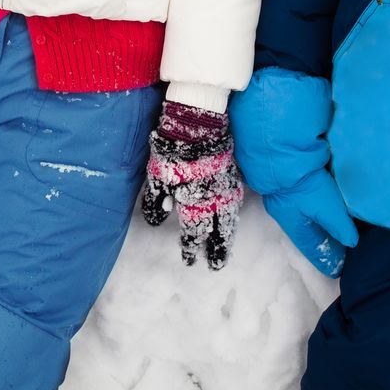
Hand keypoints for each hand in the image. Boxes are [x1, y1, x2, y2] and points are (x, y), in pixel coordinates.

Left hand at [139, 101, 242, 268]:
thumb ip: (155, 202)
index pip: (193, 233)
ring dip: (227, 236)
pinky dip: (232, 215)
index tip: (190, 260)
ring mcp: (225, 188)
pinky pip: (234, 202)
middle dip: (216, 250)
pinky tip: (231, 217)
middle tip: (216, 265)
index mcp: (194, 205)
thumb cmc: (173, 152)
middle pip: (217, 232)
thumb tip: (157, 220)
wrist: (197, 125)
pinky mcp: (231, 175)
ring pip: (229, 219)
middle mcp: (213, 201)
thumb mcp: (157, 178)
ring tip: (226, 248)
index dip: (191, 248)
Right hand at [261, 169, 358, 276]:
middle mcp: (291, 215)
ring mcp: (289, 198)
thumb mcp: (325, 208)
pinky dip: (319, 207)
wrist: (281, 153)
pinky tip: (326, 204)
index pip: (315, 249)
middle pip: (311, 235)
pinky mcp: (291, 182)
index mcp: (297, 227)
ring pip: (309, 219)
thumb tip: (352, 242)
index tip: (337, 270)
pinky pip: (308, 202)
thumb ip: (339, 225)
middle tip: (342, 251)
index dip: (327, 259)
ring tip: (338, 230)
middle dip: (325, 243)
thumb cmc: (303, 186)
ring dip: (322, 225)